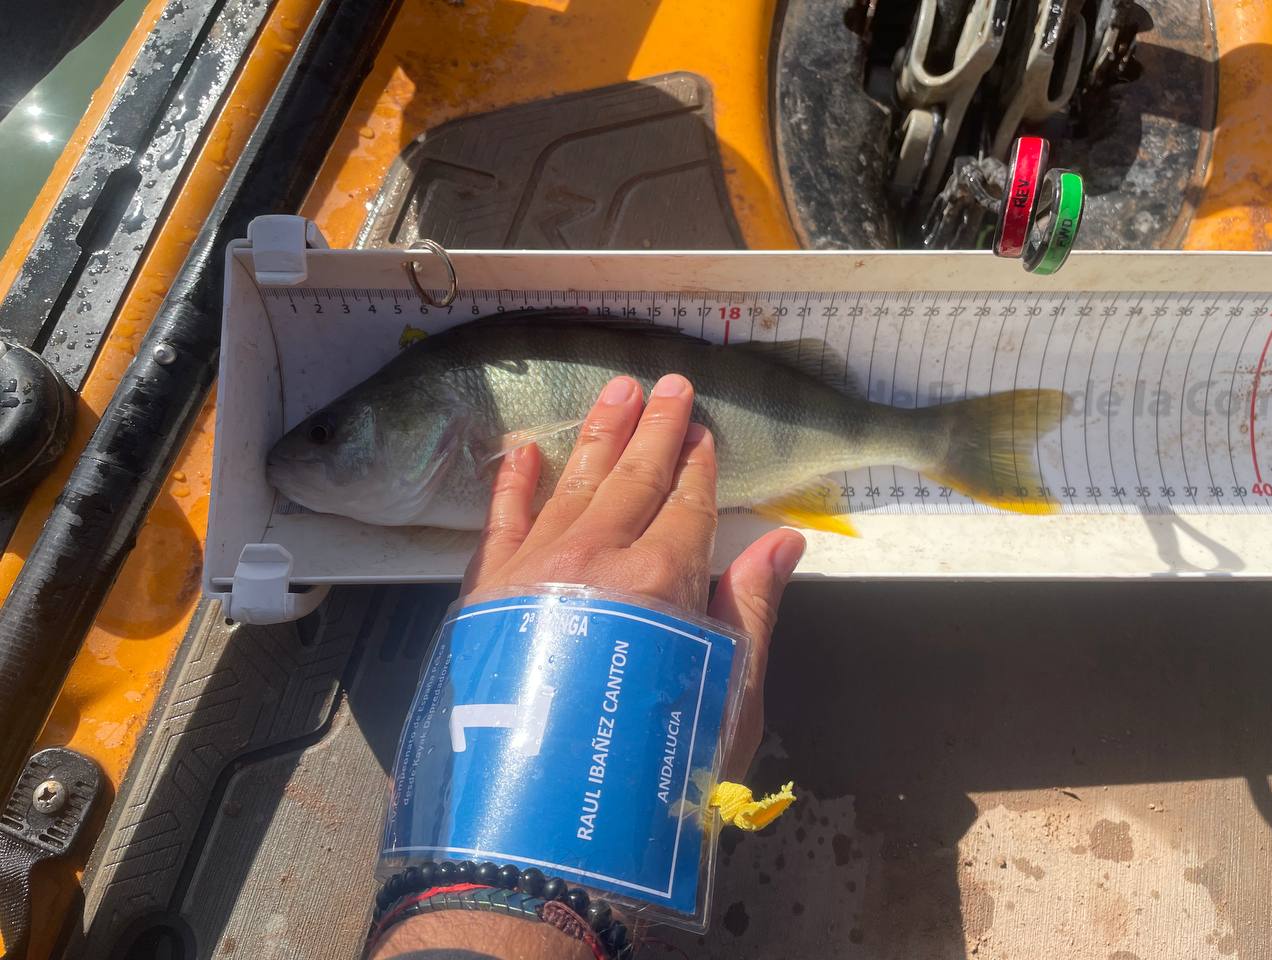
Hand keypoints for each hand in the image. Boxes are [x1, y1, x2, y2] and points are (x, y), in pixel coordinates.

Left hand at [462, 373, 804, 778]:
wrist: (541, 831)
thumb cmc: (654, 774)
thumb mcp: (728, 700)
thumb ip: (750, 612)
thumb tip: (782, 541)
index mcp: (662, 579)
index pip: (689, 504)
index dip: (701, 465)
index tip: (705, 431)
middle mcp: (596, 556)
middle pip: (634, 477)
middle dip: (656, 428)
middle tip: (669, 382)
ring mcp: (533, 568)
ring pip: (571, 482)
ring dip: (597, 434)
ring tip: (616, 391)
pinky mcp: (485, 592)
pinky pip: (500, 521)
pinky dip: (512, 483)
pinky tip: (524, 450)